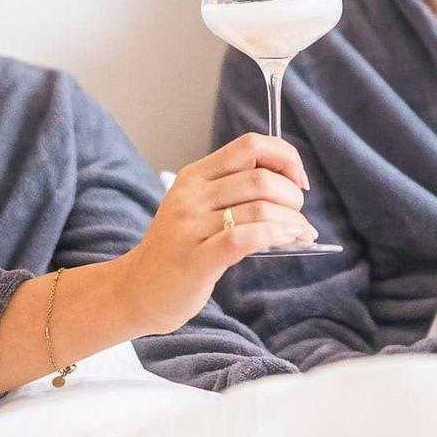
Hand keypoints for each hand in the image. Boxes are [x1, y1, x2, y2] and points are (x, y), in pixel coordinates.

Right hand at [115, 134, 318, 334]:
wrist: (136, 292)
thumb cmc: (178, 251)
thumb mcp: (198, 208)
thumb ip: (235, 192)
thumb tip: (293, 184)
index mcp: (195, 176)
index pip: (250, 145)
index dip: (285, 156)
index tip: (298, 180)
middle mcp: (192, 195)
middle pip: (261, 178)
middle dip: (293, 197)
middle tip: (297, 217)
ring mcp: (191, 226)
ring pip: (260, 207)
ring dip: (292, 221)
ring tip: (300, 233)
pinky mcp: (197, 259)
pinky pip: (247, 238)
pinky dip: (277, 235)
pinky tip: (290, 240)